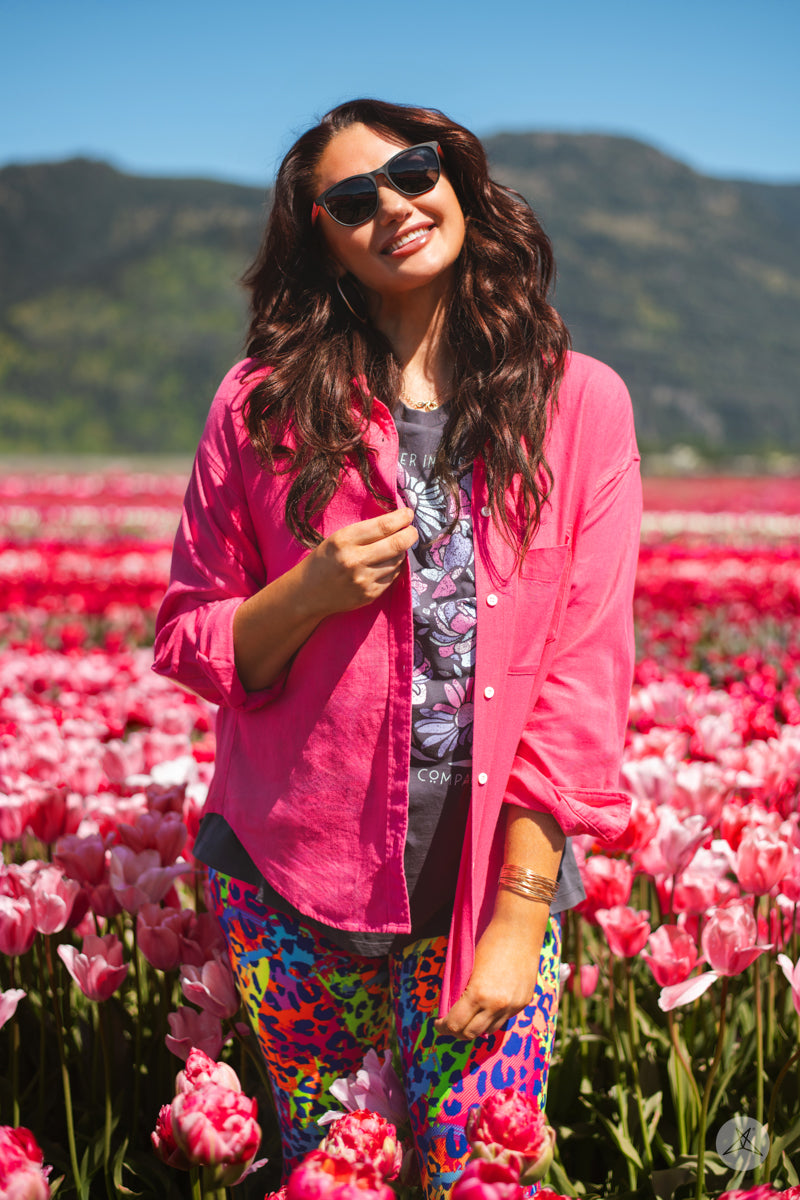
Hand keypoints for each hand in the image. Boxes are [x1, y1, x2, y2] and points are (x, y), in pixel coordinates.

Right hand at [303, 508, 417, 616]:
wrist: (307, 593)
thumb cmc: (324, 560)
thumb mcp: (338, 538)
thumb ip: (365, 532)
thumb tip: (397, 524)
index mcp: (344, 540)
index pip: (383, 526)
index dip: (401, 518)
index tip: (408, 514)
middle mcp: (355, 561)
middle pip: (396, 544)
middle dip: (410, 535)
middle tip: (412, 531)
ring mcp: (363, 580)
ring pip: (397, 561)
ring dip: (400, 552)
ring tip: (394, 548)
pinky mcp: (369, 595)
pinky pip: (392, 577)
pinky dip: (393, 568)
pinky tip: (385, 564)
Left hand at [433, 902, 547, 1039]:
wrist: (519, 929)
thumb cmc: (489, 941)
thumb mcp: (469, 967)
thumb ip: (462, 991)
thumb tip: (452, 1009)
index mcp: (478, 994)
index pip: (455, 1024)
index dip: (443, 1027)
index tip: (438, 1023)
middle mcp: (497, 1005)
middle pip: (471, 1034)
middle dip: (456, 1032)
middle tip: (449, 1025)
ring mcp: (513, 1006)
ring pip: (489, 1031)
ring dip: (476, 1028)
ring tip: (468, 1019)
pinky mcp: (524, 1002)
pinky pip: (505, 1019)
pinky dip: (493, 1018)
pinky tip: (486, 1009)